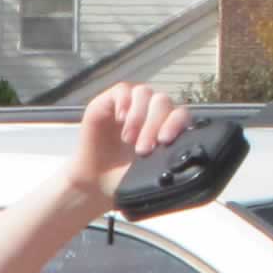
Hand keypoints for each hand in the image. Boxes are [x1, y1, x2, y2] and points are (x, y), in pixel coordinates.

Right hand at [72, 85, 188, 197]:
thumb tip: (176, 160)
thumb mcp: (145, 174)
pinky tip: (120, 119)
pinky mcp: (110, 101)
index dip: (175, 123)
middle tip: (142, 150)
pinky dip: (124, 102)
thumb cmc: (121, 177)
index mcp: (164, 127)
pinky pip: (122, 90)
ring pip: (144, 93)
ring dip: (138, 116)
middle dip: (153, 125)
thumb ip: (162, 163)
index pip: (178, 115)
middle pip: (161, 102)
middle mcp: (150, 111)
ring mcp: (131, 104)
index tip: (165, 140)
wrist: (94, 181)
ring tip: (128, 138)